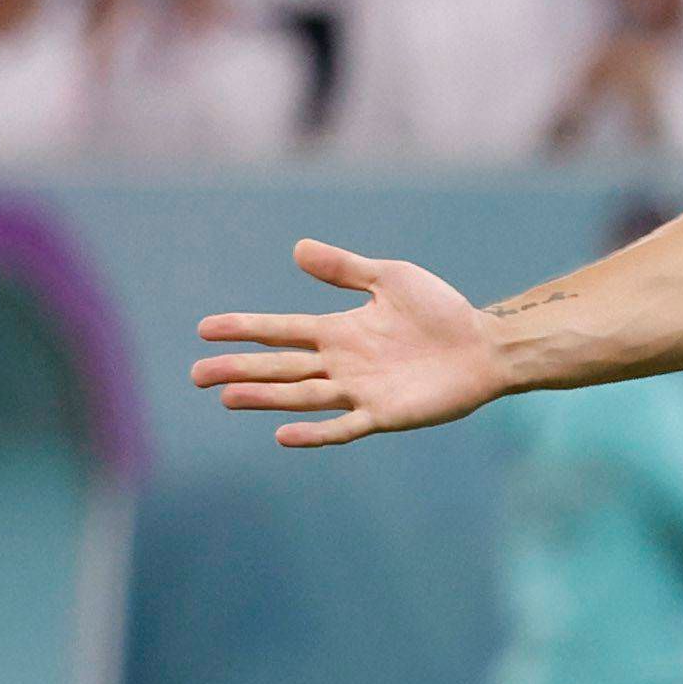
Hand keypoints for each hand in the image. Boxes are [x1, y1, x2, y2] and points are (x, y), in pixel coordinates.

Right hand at [194, 240, 507, 447]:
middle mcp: (341, 362)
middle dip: (239, 369)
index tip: (203, 329)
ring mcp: (359, 390)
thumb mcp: (390, 278)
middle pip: (280, 366)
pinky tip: (283, 435)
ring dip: (265, 397)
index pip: (279, 329)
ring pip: (301, 395)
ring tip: (228, 397)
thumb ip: (344, 269)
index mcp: (338, 330)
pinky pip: (342, 426)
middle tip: (197, 375)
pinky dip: (315, 432)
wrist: (484, 344)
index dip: (243, 329)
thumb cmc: (441, 310)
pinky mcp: (383, 413)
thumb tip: (297, 249)